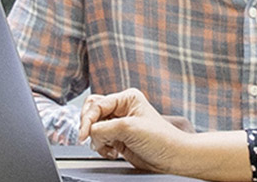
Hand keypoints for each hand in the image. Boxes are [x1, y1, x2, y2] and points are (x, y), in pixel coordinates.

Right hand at [79, 88, 193, 173]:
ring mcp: (119, 125)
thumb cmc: (161, 139)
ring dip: (98, 140)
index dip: (87, 120)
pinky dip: (101, 147)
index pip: (96, 105)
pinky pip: (99, 140)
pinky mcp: (118, 139)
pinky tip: (112, 152)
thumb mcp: (128, 128)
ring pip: (94, 128)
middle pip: (92, 113)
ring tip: (109, 147)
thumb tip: (88, 132)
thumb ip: (102, 128)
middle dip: (91, 128)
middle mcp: (121, 109)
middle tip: (92, 139)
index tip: (84, 135)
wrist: (172, 158)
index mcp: (126, 98)